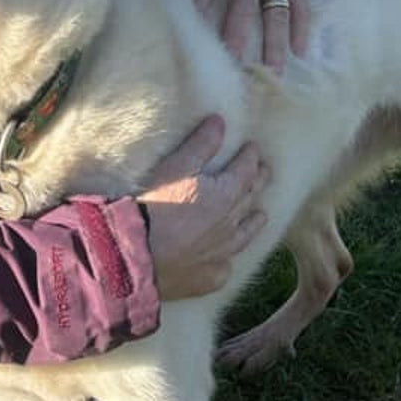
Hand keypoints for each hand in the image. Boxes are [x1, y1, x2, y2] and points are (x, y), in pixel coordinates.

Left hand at [132, 0, 308, 70]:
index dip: (199, 10)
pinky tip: (300, 52)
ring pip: (274, 14)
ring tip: (270, 73)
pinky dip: (302, 28)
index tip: (192, 39)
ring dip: (273, 44)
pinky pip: (301, 4)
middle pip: (241, 10)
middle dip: (236, 38)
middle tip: (231, 67)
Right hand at [140, 116, 268, 300]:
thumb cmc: (153, 206)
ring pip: (245, 236)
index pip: (246, 171)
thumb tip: (220, 121)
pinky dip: (228, 257)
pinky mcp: (209, 279)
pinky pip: (225, 266)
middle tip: (264, 173)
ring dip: (253, 222)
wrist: (135, 254)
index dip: (250, 158)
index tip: (254, 149)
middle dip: (258, 184)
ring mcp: (222, 254)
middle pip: (250, 200)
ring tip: (260, 214)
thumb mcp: (175, 168)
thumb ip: (200, 145)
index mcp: (226, 195)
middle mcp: (230, 225)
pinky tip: (227, 258)